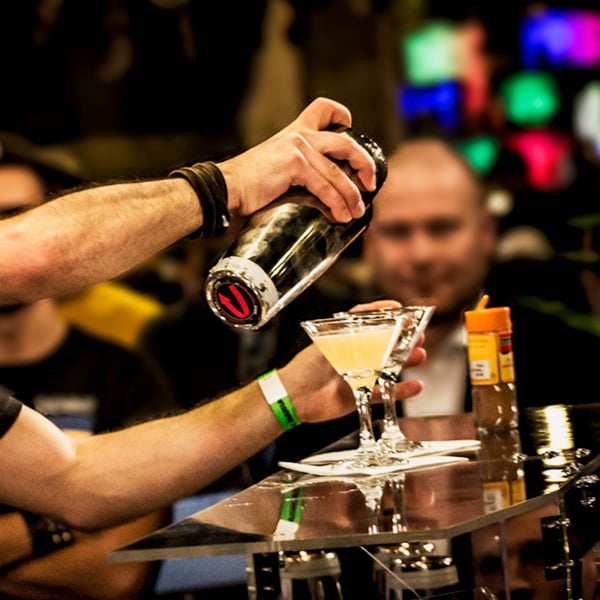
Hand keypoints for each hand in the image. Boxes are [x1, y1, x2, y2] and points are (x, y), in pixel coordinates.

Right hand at [218, 97, 376, 222]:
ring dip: (352, 195)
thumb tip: (334, 204)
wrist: (227, 190)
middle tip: (370, 184)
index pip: (323, 108)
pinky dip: (336, 203)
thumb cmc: (252, 188)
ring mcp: (298, 147)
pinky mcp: (295, 163)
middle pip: (346, 141)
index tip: (351, 129)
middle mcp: (299, 135)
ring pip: (338, 171)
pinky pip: (325, 185)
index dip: (342, 115)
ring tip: (356, 212)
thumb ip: (312, 185)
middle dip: (364, 164)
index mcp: (295, 133)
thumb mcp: (287, 180)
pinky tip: (340, 215)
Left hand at [279, 322, 425, 423]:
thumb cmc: (306, 368)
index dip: (383, 312)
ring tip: (420, 355)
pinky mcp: (360, 396)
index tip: (401, 308)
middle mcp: (352, 355)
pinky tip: (415, 386)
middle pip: (382, 343)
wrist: (295, 398)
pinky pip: (384, 393)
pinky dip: (400, 391)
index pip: (365, 320)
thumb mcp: (332, 345)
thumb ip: (356, 337)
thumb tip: (379, 327)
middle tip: (419, 333)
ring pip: (387, 367)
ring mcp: (357, 375)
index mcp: (343, 339)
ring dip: (405, 361)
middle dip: (402, 338)